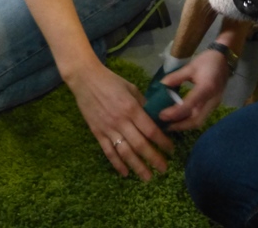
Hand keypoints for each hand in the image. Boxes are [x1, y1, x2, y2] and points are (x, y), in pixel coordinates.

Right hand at [67, 62, 173, 180]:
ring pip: (125, 152)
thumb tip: (155, 116)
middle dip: (153, 159)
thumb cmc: (111, 81)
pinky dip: (116, 164)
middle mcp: (121, 121)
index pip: (150, 130)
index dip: (162, 142)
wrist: (85, 80)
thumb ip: (143, 104)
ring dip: (137, 166)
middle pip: (140, 145)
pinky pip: (108, 152)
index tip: (171, 150)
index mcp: (132, 108)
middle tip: (164, 169)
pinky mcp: (97, 133)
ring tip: (147, 177)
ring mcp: (108, 129)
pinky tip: (125, 173)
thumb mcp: (132, 88)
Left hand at [158, 49, 230, 130]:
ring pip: (199, 121)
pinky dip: (189, 120)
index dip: (175, 113)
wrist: (224, 59)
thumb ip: (176, 77)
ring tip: (169, 124)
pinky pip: (201, 117)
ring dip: (184, 125)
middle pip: (196, 120)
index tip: (162, 115)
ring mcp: (214, 104)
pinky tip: (179, 119)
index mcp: (206, 88)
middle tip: (164, 125)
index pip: (190, 105)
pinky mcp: (213, 105)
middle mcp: (212, 100)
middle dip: (180, 126)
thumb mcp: (191, 66)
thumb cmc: (208, 61)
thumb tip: (161, 86)